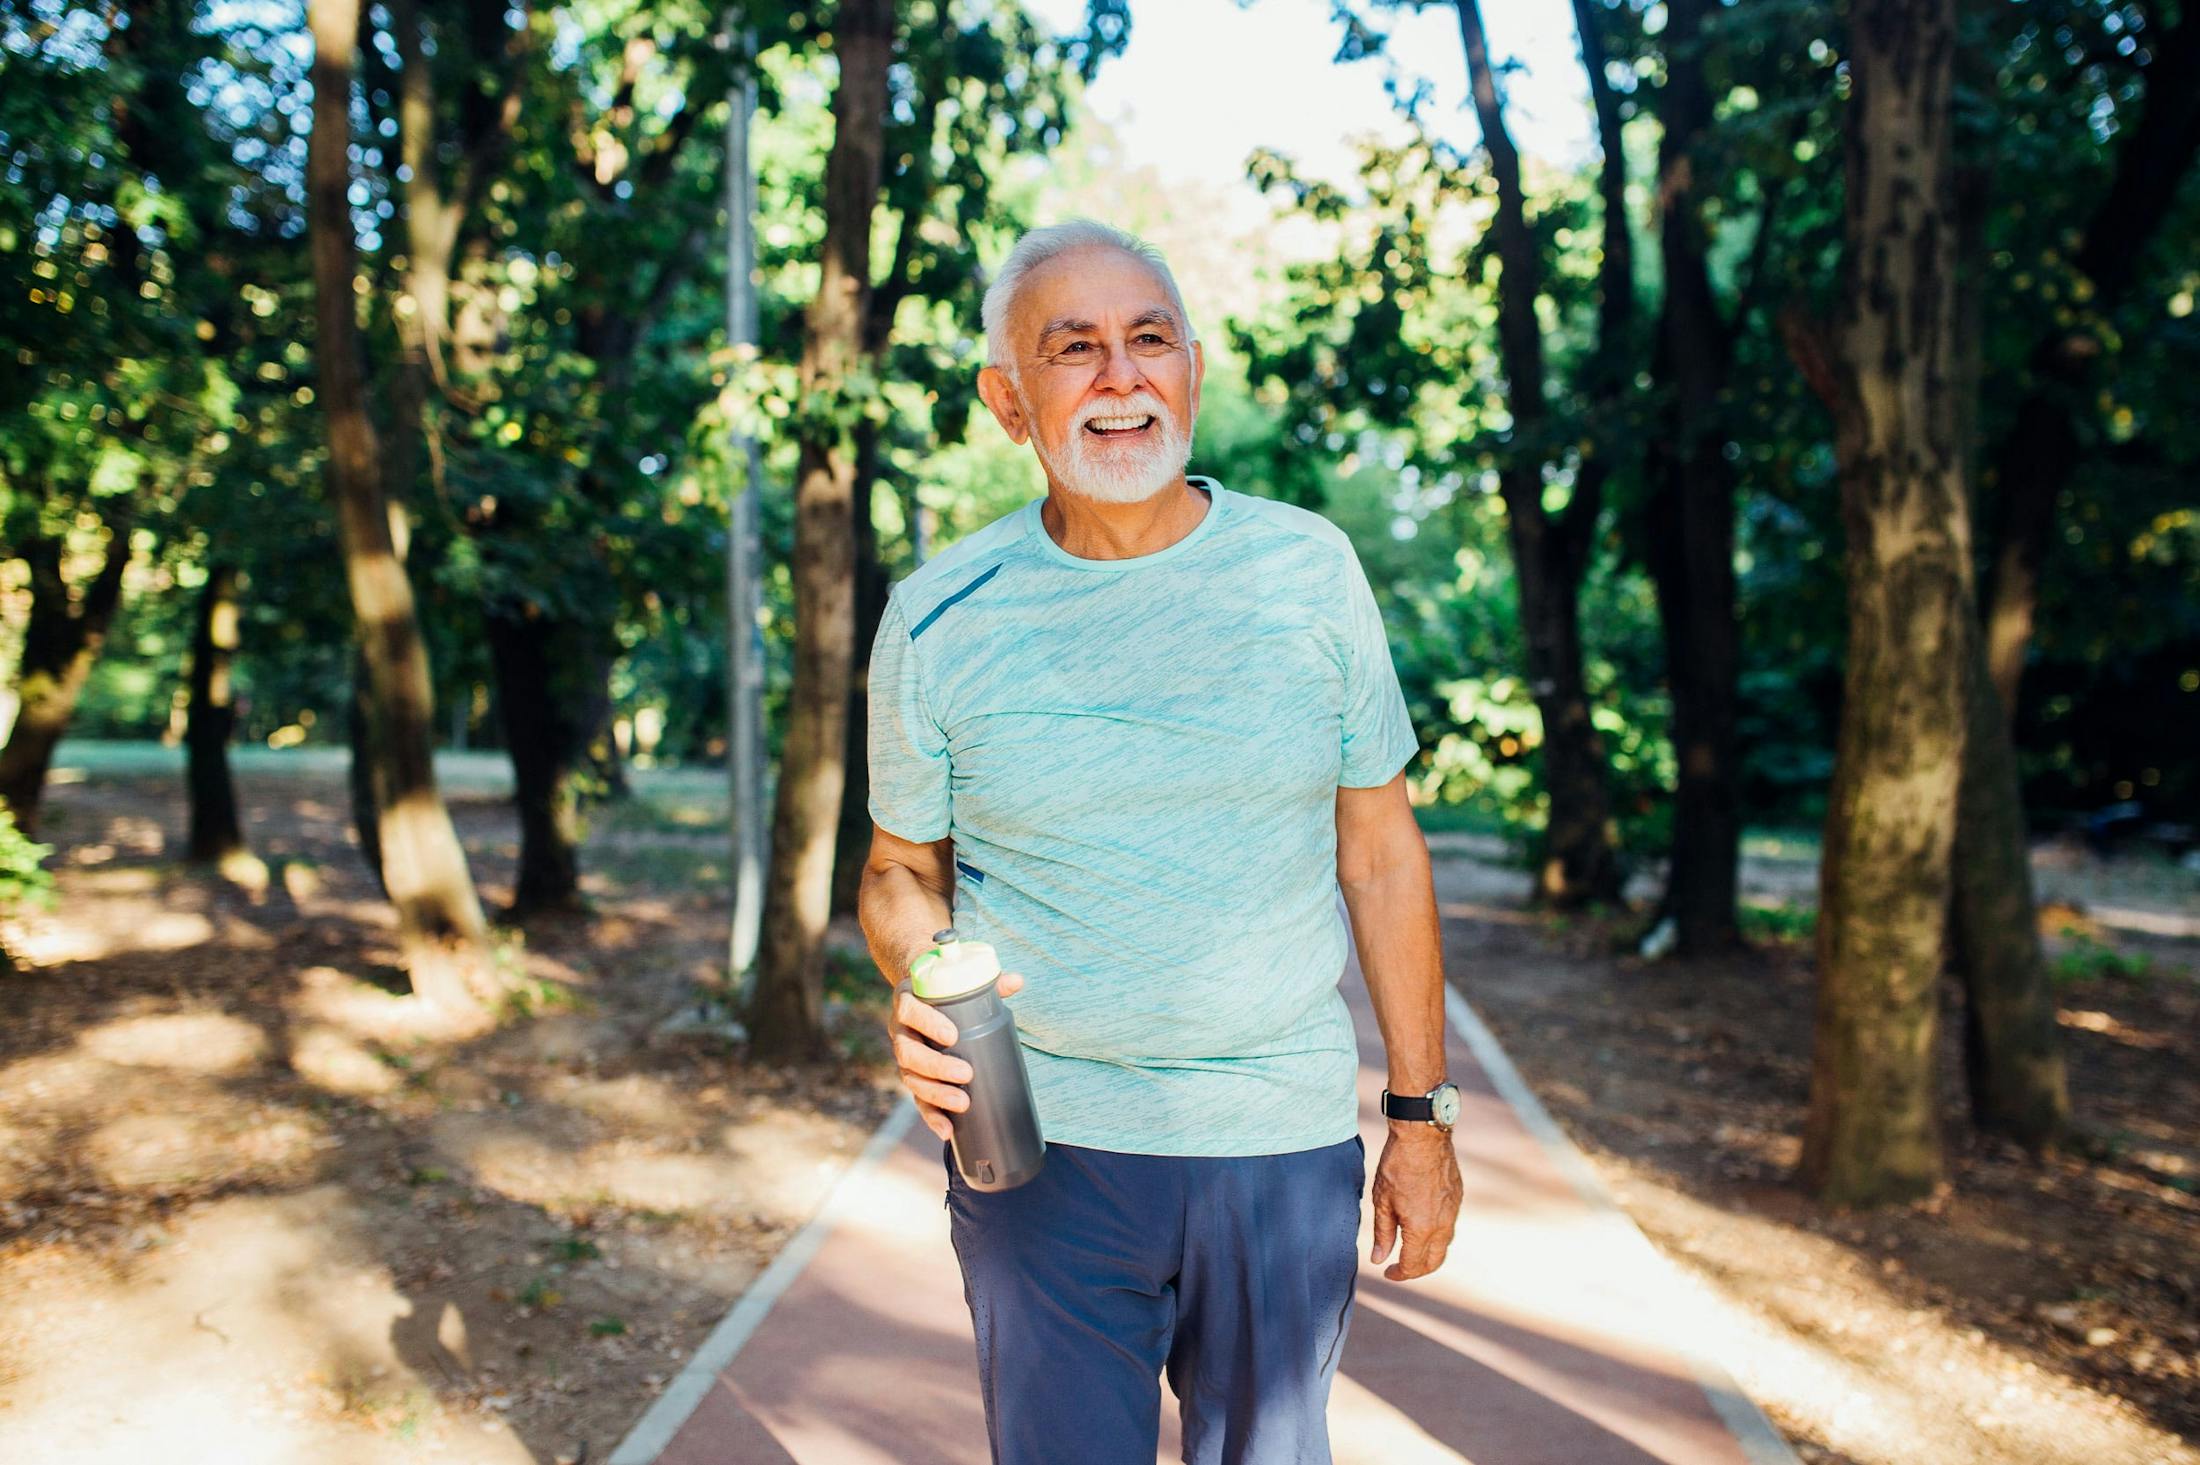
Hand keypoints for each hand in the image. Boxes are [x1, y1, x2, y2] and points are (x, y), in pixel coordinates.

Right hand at [889, 970, 1025, 1142]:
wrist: (926, 997)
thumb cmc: (948, 990)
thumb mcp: (964, 982)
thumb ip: (991, 982)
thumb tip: (1017, 980)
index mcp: (908, 1001)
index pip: (910, 1010)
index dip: (927, 1023)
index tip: (952, 1035)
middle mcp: (899, 1030)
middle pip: (908, 1051)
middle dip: (936, 1066)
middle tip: (966, 1074)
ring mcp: (904, 1055)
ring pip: (910, 1078)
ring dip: (935, 1094)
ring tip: (962, 1104)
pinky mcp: (913, 1077)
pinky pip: (917, 1098)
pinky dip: (931, 1116)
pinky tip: (947, 1130)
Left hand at [1368, 1124, 1462, 1281]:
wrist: (1422, 1137)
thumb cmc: (1397, 1166)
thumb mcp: (1382, 1201)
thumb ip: (1383, 1234)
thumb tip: (1379, 1259)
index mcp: (1421, 1229)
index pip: (1412, 1265)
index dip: (1398, 1274)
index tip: (1388, 1272)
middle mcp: (1442, 1225)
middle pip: (1433, 1262)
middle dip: (1416, 1271)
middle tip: (1400, 1268)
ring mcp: (1453, 1212)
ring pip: (1444, 1245)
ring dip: (1428, 1254)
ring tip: (1410, 1249)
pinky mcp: (1457, 1198)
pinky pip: (1449, 1226)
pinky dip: (1437, 1235)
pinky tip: (1423, 1226)